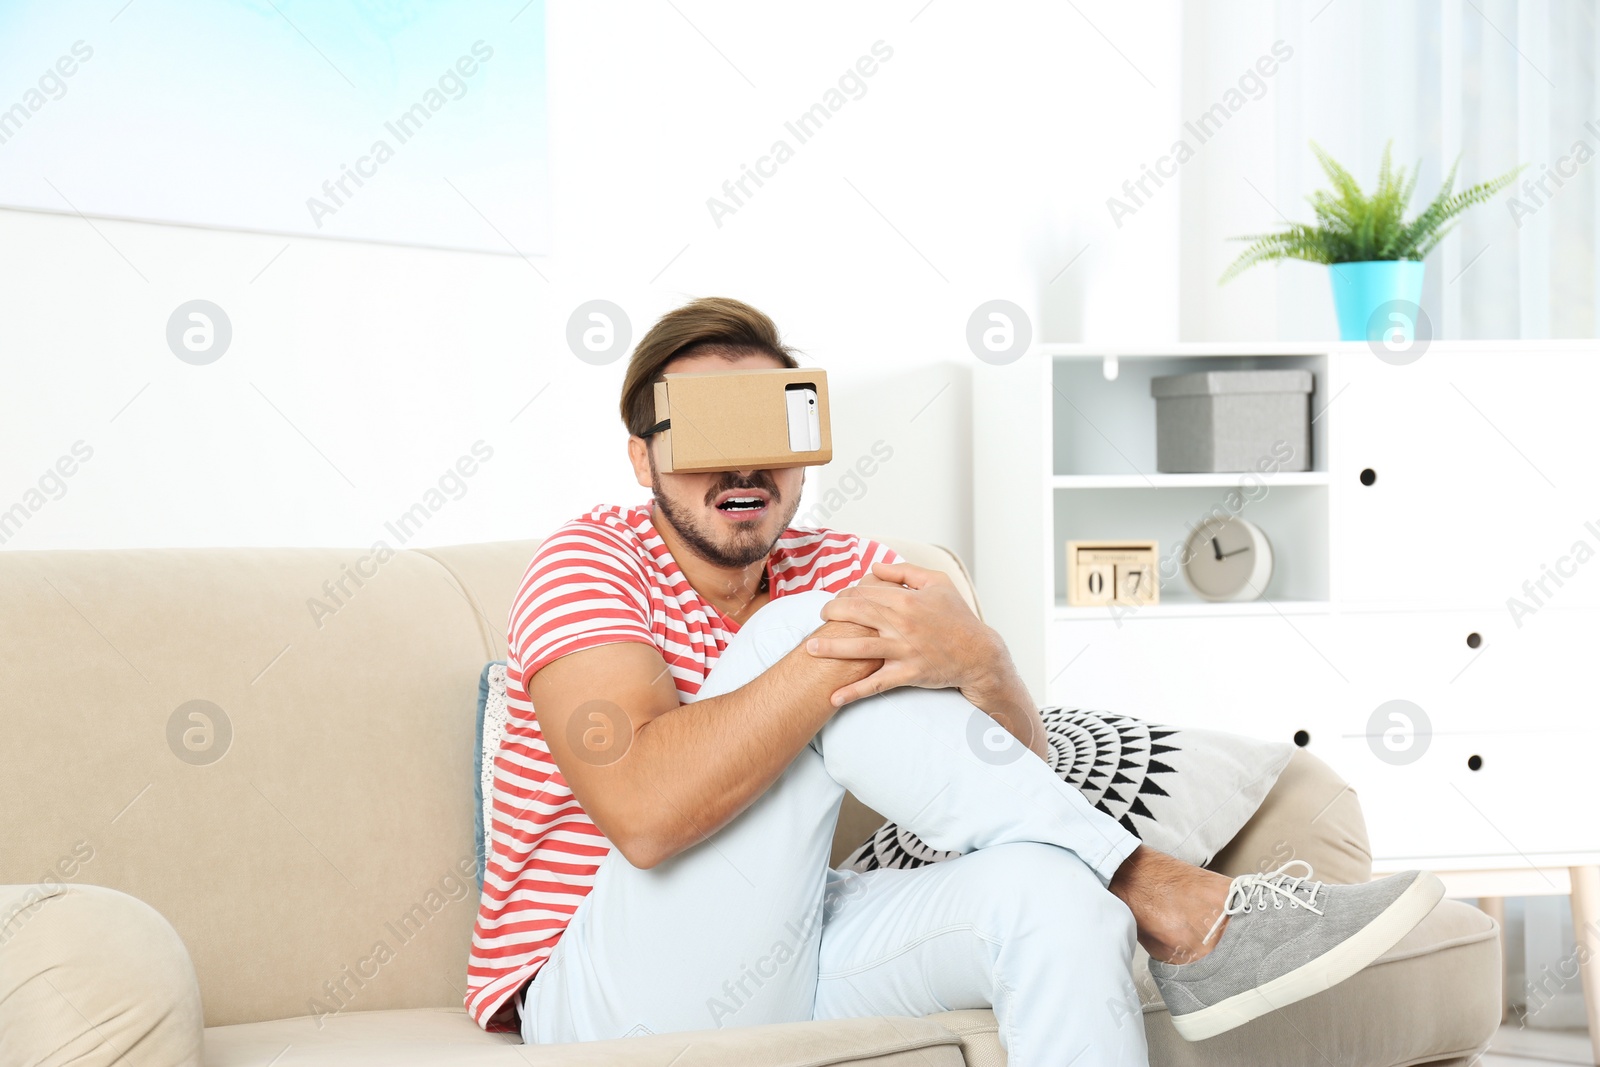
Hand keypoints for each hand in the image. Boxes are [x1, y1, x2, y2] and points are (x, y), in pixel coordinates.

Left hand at [803, 560, 1011, 708]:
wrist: (979, 654)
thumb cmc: (958, 616)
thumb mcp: (938, 583)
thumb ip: (906, 571)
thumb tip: (875, 567)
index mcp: (907, 600)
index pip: (866, 592)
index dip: (847, 593)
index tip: (840, 598)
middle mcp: (902, 624)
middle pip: (856, 614)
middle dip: (832, 612)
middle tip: (821, 616)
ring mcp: (904, 651)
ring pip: (860, 648)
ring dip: (831, 649)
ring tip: (810, 649)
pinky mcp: (907, 674)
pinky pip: (876, 684)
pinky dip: (854, 692)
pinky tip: (834, 697)